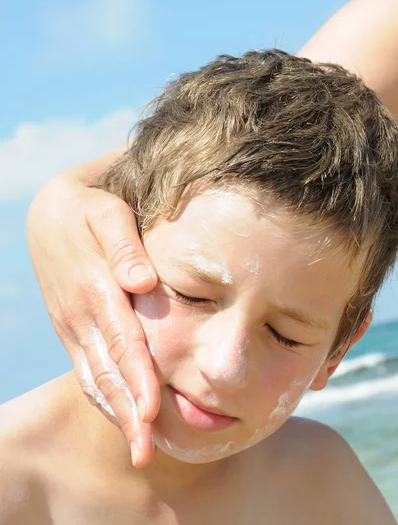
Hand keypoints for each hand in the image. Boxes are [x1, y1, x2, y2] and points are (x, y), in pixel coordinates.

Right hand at [27, 170, 158, 467]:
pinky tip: (118, 414)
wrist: (52, 214)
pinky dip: (102, 395)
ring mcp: (71, 325)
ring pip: (94, 376)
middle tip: (147, 452)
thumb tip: (143, 283)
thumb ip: (124, 246)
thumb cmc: (90, 210)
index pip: (120, 341)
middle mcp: (79, 314)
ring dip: (115, 413)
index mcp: (94, 288)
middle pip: (106, 371)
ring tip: (138, 447)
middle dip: (127, 413)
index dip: (136, 377)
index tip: (150, 412)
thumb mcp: (106, 213)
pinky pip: (85, 368)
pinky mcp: (70, 328)